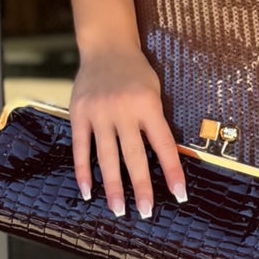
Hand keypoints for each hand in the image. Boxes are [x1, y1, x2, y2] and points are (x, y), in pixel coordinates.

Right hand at [68, 46, 186, 219]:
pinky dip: (83, 171)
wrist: (107, 46)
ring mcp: (99, 113)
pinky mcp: (79, 114)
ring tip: (119, 210)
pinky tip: (88, 192)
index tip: (180, 195)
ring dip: (113, 186)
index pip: (164, 145)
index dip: (172, 172)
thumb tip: (168, 161)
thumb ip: (157, 123)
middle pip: (134, 156)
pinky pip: (80, 148)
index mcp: (148, 105)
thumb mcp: (155, 93)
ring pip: (106, 157)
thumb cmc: (137, 72)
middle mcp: (123, 111)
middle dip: (141, 187)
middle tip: (145, 212)